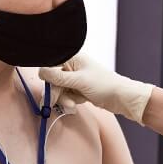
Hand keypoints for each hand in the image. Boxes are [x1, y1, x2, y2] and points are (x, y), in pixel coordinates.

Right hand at [38, 53, 153, 124]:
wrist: (122, 98)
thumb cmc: (104, 85)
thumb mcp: (79, 81)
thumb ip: (58, 77)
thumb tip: (40, 71)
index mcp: (73, 58)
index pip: (51, 65)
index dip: (47, 78)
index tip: (47, 89)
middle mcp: (72, 66)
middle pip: (53, 80)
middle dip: (55, 93)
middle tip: (51, 104)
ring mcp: (76, 79)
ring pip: (59, 90)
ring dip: (63, 99)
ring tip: (72, 105)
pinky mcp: (79, 89)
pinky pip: (67, 95)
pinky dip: (70, 101)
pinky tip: (78, 103)